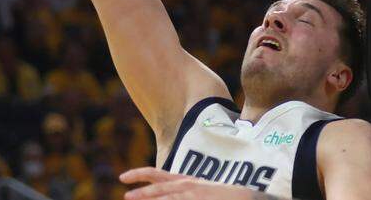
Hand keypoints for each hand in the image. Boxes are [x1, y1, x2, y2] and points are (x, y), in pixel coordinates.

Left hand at [119, 168, 266, 199]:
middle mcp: (186, 184)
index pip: (157, 173)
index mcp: (185, 180)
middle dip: (141, 191)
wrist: (246, 197)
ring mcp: (192, 192)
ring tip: (132, 198)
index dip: (139, 174)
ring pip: (165, 195)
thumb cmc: (222, 197)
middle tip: (126, 195)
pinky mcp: (198, 199)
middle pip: (158, 184)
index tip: (123, 178)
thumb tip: (168, 195)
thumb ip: (182, 192)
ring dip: (148, 197)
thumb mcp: (199, 192)